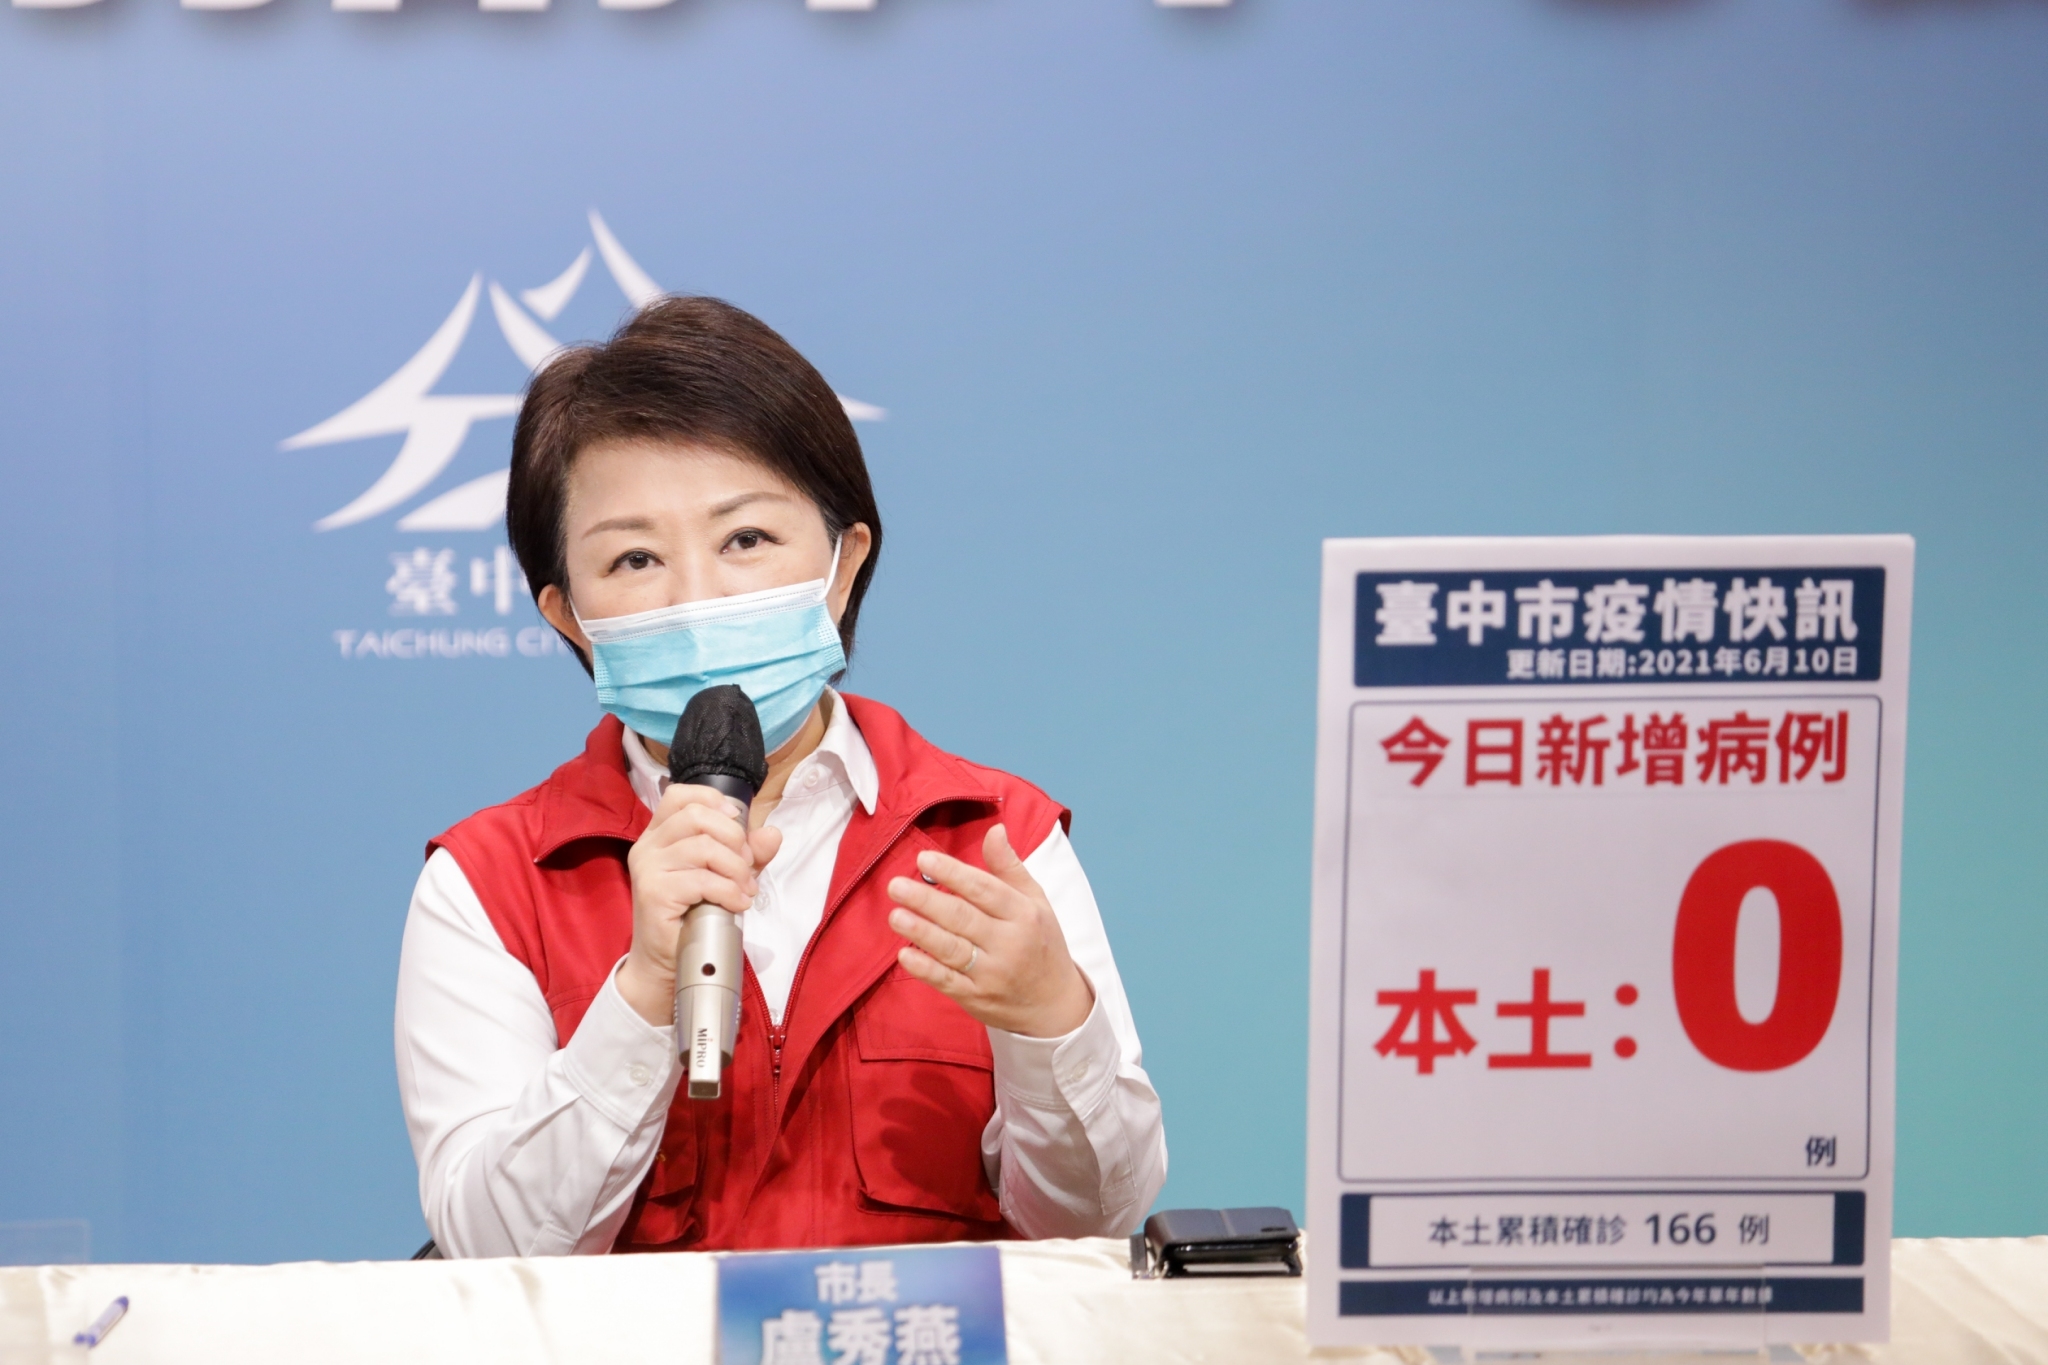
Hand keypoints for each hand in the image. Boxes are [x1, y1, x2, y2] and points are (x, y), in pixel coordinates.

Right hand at [617, 784, 781, 1026]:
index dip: (712, 800)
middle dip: (734, 838)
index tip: (737, 821)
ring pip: (703, 847)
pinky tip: (737, 904)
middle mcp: (648, 846)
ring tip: (745, 890)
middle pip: (696, 816)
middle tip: (747, 866)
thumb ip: (748, 854)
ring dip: (736, 869)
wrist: (665, 962)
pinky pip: (702, 880)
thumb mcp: (726, 877)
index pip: (680, 795)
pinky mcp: (654, 893)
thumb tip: (772, 833)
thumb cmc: (692, 915)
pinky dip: (729, 891)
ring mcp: (648, 868)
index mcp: (659, 834)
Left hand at [887, 824, 1094, 1038]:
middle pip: (963, 918)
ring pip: (952, 950)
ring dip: (921, 932)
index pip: (984, 889)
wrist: (1055, 1004)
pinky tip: (905, 954)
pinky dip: (926, 969)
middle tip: (896, 885)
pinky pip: (948, 983)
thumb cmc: (1041, 944)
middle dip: (927, 901)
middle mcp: (1009, 943)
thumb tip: (994, 829)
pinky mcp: (977, 998)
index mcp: (1024, 914)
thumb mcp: (1036, 902)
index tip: (924, 859)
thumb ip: (1010, 867)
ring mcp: (992, 974)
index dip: (953, 873)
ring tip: (895, 915)